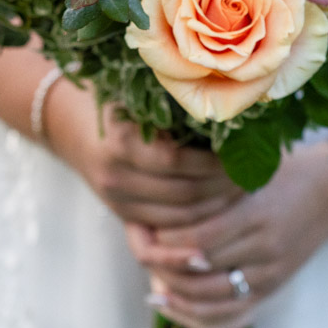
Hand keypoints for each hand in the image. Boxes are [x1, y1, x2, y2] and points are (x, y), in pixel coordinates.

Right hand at [45, 80, 241, 227]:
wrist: (73, 126)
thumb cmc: (121, 101)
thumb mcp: (140, 94)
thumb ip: (175, 104)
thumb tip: (232, 111)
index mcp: (122, 140)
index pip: (178, 161)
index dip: (214, 163)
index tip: (244, 154)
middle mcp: (115, 174)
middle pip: (182, 194)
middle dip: (223, 189)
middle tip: (254, 177)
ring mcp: (116, 200)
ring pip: (178, 219)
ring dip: (215, 211)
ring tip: (243, 194)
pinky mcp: (122, 216)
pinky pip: (166, 232)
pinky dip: (196, 226)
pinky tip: (219, 214)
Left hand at [125, 148, 327, 327]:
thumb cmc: (280, 171)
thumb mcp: (249, 167)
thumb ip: (210, 183)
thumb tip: (159, 201)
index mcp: (257, 213)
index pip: (199, 237)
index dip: (166, 238)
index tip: (144, 225)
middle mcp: (265, 248)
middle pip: (201, 272)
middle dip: (163, 264)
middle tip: (141, 250)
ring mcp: (270, 274)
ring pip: (211, 300)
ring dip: (175, 294)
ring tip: (152, 278)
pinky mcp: (272, 290)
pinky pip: (230, 318)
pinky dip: (194, 316)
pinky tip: (169, 304)